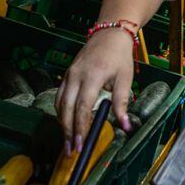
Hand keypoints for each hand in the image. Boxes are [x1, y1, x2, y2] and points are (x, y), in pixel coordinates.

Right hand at [57, 29, 135, 153]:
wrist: (109, 34)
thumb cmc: (119, 56)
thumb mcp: (125, 79)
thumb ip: (122, 104)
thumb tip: (126, 126)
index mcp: (92, 76)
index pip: (82, 107)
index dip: (80, 127)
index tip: (81, 144)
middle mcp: (76, 76)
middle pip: (66, 108)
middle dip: (67, 131)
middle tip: (71, 150)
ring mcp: (69, 75)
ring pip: (59, 104)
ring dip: (62, 124)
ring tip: (68, 142)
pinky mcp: (66, 75)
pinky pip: (59, 96)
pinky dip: (61, 112)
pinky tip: (66, 124)